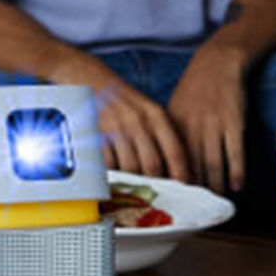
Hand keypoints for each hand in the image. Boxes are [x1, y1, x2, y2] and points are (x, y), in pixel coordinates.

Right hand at [60, 59, 192, 182]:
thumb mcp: (147, 111)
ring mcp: (116, 127)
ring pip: (131, 167)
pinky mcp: (96, 133)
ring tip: (136, 190)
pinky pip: (108, 163)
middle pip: (153, 164)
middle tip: (158, 196)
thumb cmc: (122, 100)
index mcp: (156, 116)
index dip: (182, 175)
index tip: (185, 190)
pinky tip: (115, 178)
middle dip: (156, 184)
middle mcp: (138, 121)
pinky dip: (113, 175)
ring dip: (133, 182)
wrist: (90, 79)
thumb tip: (173, 169)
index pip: (176, 152)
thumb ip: (161, 135)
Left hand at [166, 44, 248, 192]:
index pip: (170, 161)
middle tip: (196, 207)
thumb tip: (165, 164)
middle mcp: (191, 129)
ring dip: (216, 185)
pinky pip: (234, 153)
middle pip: (191, 167)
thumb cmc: (194, 91)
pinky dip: (236, 172)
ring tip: (217, 198)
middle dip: (194, 190)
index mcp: (172, 127)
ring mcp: (213, 126)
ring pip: (213, 164)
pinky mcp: (233, 123)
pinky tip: (237, 185)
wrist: (216, 65)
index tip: (173, 198)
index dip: (172, 182)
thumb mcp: (173, 111)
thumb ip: (169, 136)